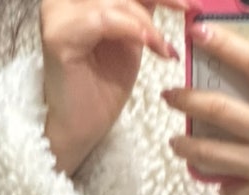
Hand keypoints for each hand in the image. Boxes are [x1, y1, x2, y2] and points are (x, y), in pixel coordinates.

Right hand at [41, 0, 196, 175]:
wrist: (81, 128)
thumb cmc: (101, 87)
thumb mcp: (131, 35)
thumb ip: (141, 6)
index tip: (191, 0)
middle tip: (189, 9)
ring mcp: (58, 13)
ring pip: (116, 1)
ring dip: (147, 23)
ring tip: (164, 48)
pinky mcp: (57, 35)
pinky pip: (104, 20)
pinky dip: (133, 30)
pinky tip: (152, 46)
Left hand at [162, 22, 248, 194]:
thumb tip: (246, 97)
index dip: (224, 44)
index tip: (197, 33)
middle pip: (219, 110)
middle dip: (186, 100)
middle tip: (170, 96)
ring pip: (210, 155)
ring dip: (186, 147)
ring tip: (176, 143)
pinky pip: (228, 189)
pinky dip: (224, 184)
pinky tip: (226, 182)